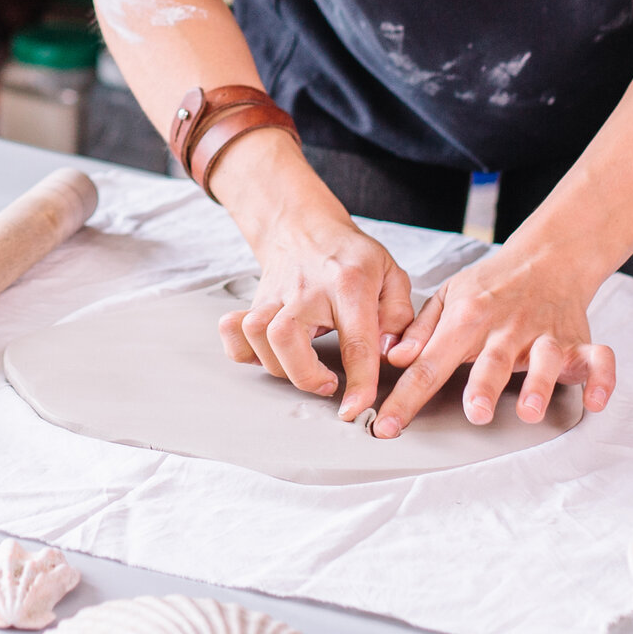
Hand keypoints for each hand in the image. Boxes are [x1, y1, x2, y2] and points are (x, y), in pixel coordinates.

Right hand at [209, 134, 415, 421]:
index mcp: (349, 284)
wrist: (305, 226)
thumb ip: (400, 317)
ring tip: (304, 370)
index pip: (355, 340)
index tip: (359, 407)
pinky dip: (243, 351)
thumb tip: (394, 355)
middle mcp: (306, 289)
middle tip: (327, 384)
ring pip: (256, 334)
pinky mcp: (256, 302)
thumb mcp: (391, 275)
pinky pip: (233, 330)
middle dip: (304, 375)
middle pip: (285, 336)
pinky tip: (270, 358)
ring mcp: (275, 294)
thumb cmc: (350, 255)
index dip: (359, 380)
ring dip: (278, 364)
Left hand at [372, 238, 615, 434]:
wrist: (546, 258)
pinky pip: (597, 360)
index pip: (431, 363)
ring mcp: (545, 335)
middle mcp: (507, 328)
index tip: (385, 426)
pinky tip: (594, 401)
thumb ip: (421, 331)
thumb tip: (395, 358)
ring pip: (545, 360)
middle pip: (494, 361)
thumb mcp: (447, 297)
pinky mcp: (578, 342)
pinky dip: (601, 380)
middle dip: (485, 387)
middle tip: (476, 413)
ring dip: (539, 385)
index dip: (406, 397)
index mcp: (468, 318)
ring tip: (529, 410)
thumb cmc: (491, 286)